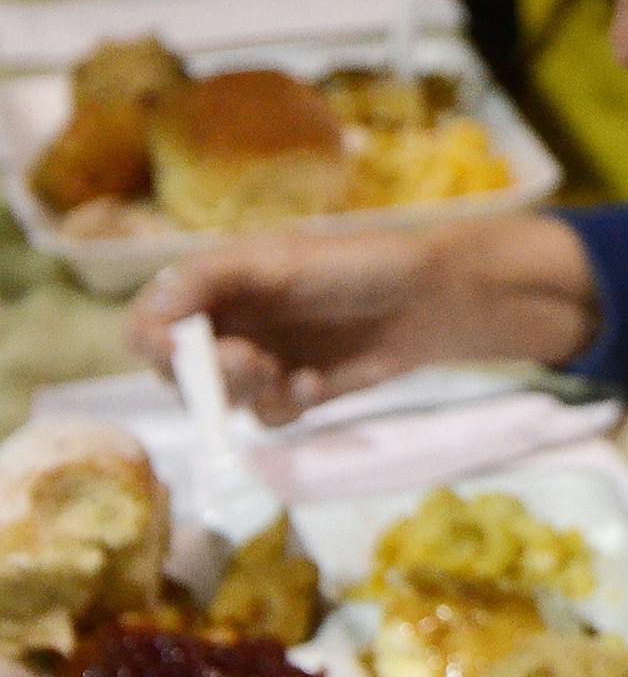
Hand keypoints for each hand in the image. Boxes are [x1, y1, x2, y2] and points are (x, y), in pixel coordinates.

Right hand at [124, 217, 598, 423]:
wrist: (428, 298)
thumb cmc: (354, 264)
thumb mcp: (277, 259)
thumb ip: (211, 280)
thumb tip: (154, 319)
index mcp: (215, 286)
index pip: (150, 322)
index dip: (153, 342)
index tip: (180, 352)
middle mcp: (230, 325)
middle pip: (176, 371)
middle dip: (207, 374)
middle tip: (252, 362)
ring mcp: (261, 361)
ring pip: (219, 400)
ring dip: (246, 391)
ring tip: (285, 372)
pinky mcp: (296, 392)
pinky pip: (266, 417)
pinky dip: (285, 405)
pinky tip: (316, 383)